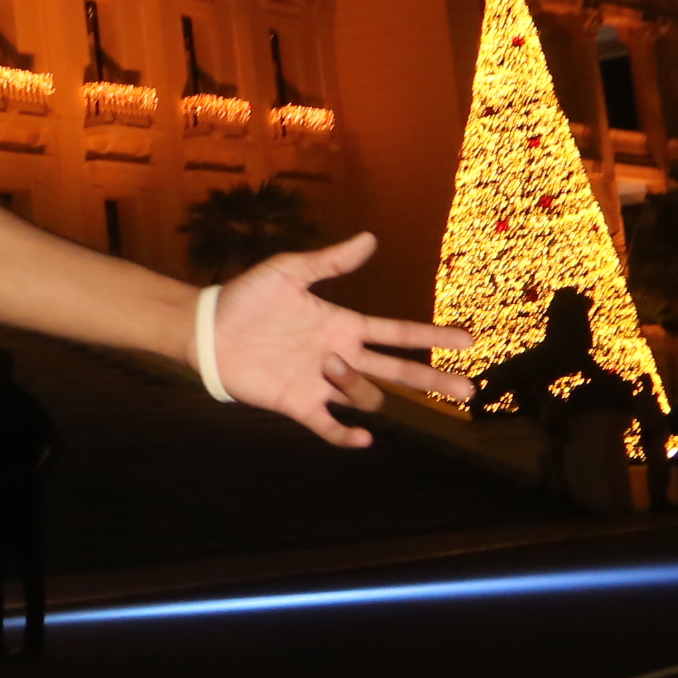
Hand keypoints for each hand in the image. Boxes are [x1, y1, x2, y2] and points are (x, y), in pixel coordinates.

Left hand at [212, 233, 473, 448]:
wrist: (209, 328)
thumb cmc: (248, 296)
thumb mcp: (289, 271)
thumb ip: (330, 259)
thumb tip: (371, 238)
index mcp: (344, 325)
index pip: (399, 334)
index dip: (433, 337)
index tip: (468, 341)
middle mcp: (341, 356)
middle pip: (398, 373)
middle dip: (432, 381)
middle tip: (468, 391)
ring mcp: (321, 383)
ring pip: (365, 397)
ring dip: (356, 384)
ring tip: (328, 363)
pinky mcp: (297, 404)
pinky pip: (329, 427)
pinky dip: (346, 435)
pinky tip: (361, 438)